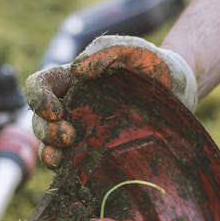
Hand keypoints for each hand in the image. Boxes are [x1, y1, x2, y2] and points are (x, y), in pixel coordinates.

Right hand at [24, 35, 197, 168]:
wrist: (181, 92)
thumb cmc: (155, 66)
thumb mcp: (132, 49)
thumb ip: (106, 49)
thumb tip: (77, 70)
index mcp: (72, 81)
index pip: (39, 86)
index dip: (37, 98)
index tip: (54, 110)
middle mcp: (73, 108)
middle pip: (40, 120)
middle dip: (44, 131)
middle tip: (67, 137)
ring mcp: (84, 132)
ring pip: (50, 145)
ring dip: (48, 152)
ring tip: (60, 159)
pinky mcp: (97, 154)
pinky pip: (72, 165)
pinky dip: (64, 170)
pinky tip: (69, 171)